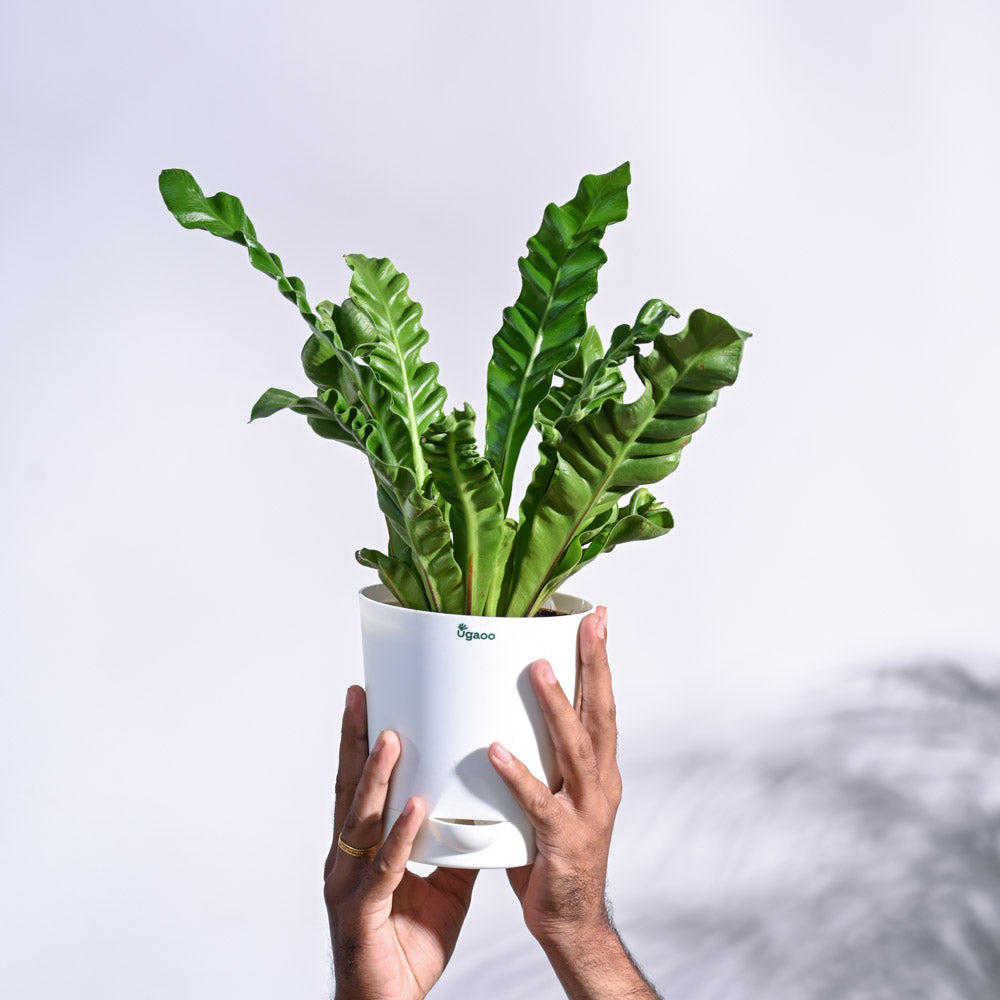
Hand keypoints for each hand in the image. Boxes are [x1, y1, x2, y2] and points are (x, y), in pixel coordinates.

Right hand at [324, 686, 477, 999]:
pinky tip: (415, 808)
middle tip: (362, 696)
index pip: (359, 786)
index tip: (369, 700)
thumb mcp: (442, 888)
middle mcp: (347, 861)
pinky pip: (384, 869)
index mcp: (361, 852)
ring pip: (361, 821)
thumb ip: (453, 848)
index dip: (361, 744)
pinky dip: (399, 836)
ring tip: (392, 737)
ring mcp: (349, 886)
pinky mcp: (363, 913)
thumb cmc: (407, 950)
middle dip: (355, 741)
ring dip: (376, 777)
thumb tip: (481, 811)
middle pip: (349, 790)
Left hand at [488, 608, 659, 998]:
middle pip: (602, 714)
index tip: (596, 618)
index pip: (603, 704)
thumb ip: (539, 757)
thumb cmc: (554, 854)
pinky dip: (519, 775)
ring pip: (575, 750)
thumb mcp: (553, 794)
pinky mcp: (563, 843)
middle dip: (594, 666)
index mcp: (599, 770)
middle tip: (587, 624)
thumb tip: (500, 711)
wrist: (572, 922)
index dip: (599, 661)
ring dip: (557, 707)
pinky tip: (496, 750)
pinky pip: (538, 803)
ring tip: (537, 669)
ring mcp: (586, 812)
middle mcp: (600, 784)